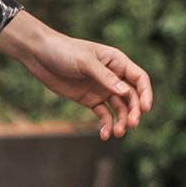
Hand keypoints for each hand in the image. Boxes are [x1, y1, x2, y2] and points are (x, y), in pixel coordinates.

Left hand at [0, 13, 151, 141]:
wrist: (40, 55)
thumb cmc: (64, 51)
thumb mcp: (85, 62)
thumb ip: (105, 77)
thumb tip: (125, 92)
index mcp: (117, 62)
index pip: (139, 79)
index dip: (145, 94)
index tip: (145, 109)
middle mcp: (113, 76)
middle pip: (131, 97)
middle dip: (134, 111)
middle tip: (130, 125)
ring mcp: (102, 89)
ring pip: (119, 108)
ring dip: (121, 121)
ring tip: (117, 133)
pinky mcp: (90, 100)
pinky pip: (103, 115)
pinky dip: (106, 125)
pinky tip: (104, 135)